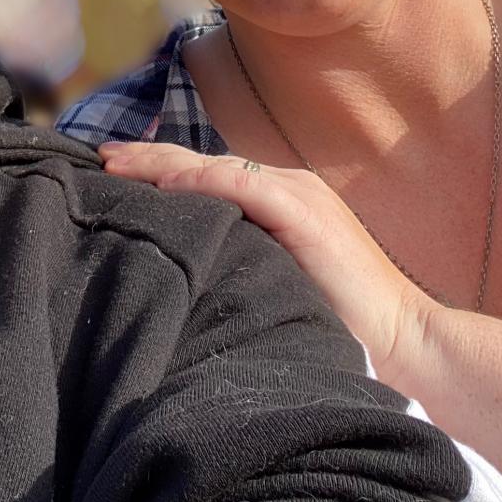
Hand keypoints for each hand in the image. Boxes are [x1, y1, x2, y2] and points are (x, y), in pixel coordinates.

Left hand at [99, 141, 434, 380]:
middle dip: (146, 159)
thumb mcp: (274, 282)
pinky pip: (244, 188)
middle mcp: (288, 185)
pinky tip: (164, 188)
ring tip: (114, 166)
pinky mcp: (307, 213)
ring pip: (214, 167)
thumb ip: (235, 261)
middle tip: (97, 157)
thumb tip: (175, 267)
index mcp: (280, 198)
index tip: (109, 170)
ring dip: (160, 165)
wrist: (404, 344)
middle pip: (201, 162)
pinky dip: (201, 183)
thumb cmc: (338, 327)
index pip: (205, 173)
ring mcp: (299, 195)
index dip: (156, 169)